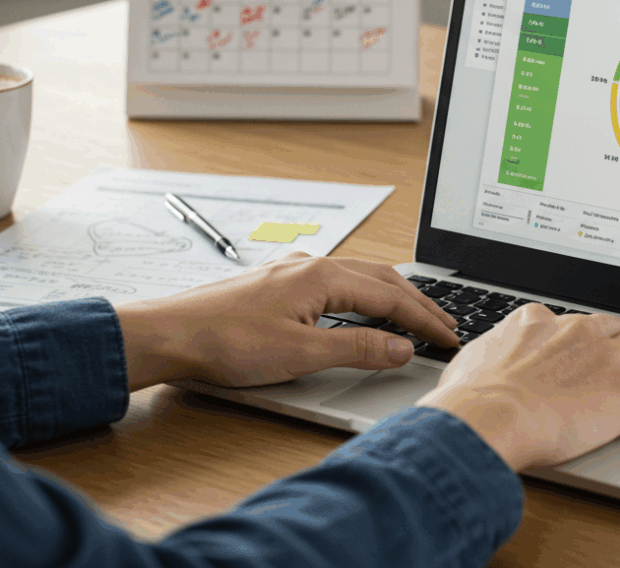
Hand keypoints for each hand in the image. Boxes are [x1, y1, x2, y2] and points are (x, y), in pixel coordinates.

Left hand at [114, 253, 458, 389]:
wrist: (171, 334)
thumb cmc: (224, 341)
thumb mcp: (301, 354)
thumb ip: (357, 349)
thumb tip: (400, 347)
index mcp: (323, 276)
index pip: (391, 297)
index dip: (424, 320)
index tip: (448, 338)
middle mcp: (311, 265)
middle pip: (381, 279)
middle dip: (417, 303)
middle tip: (445, 325)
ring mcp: (293, 271)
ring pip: (359, 277)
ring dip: (392, 296)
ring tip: (415, 315)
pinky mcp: (279, 283)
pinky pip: (337, 282)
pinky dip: (364, 295)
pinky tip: (362, 308)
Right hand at [417, 304, 619, 471]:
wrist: (487, 416)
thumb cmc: (470, 399)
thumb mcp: (469, 364)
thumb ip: (484, 357)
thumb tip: (476, 364)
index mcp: (537, 322)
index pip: (566, 320)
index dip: (578, 333)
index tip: (580, 342)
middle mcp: (577, 332)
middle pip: (615, 325)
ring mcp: (607, 360)